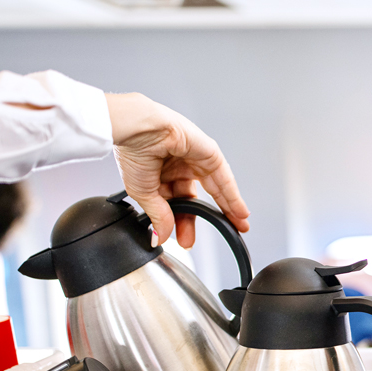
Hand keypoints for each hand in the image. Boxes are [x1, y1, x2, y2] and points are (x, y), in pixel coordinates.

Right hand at [105, 93, 249, 247]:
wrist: (136, 130)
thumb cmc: (132, 151)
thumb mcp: (144, 193)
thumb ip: (159, 215)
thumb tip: (162, 236)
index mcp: (161, 174)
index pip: (176, 202)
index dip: (181, 222)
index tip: (183, 240)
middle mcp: (179, 166)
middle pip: (195, 197)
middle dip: (203, 219)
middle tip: (216, 235)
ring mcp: (195, 158)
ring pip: (215, 187)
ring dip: (227, 208)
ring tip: (237, 226)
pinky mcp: (208, 152)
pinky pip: (223, 176)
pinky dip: (232, 194)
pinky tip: (239, 211)